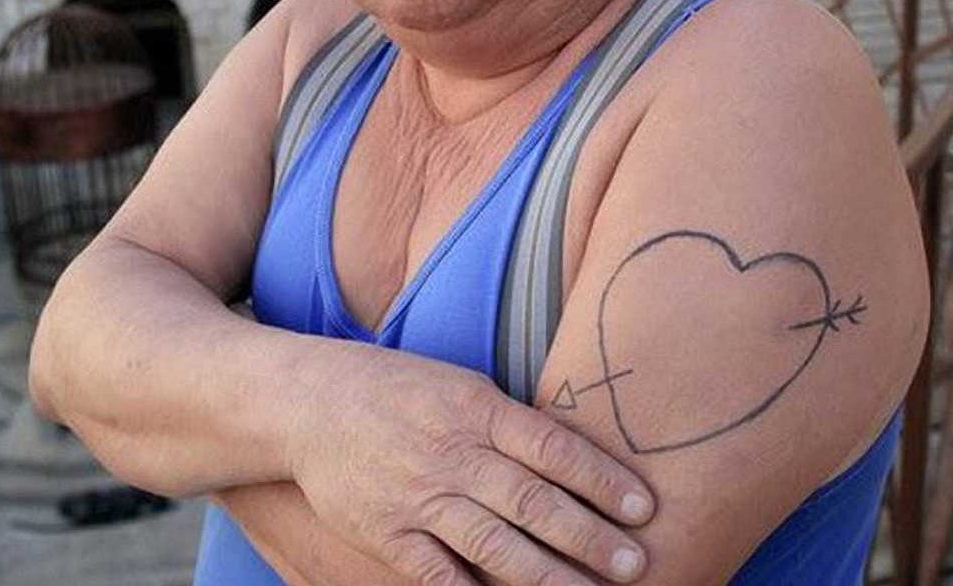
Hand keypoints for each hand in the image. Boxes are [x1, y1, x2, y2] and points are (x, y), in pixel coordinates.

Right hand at [285, 353, 656, 585]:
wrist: (309, 402)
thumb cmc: (398, 389)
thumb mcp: (461, 385)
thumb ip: (512, 422)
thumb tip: (576, 458)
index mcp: (478, 410)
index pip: (554, 448)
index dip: (602, 480)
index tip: (643, 508)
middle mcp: (454, 454)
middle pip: (533, 502)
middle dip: (590, 537)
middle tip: (636, 564)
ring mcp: (419, 496)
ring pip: (494, 544)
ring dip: (548, 574)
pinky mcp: (387, 532)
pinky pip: (437, 573)